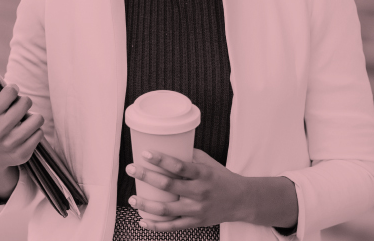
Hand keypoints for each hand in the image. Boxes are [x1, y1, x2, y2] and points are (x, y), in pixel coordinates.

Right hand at [0, 65, 43, 171]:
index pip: (11, 92)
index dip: (13, 90)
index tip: (10, 94)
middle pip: (26, 102)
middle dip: (23, 103)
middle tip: (16, 109)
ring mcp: (11, 145)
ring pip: (37, 118)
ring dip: (32, 118)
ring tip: (22, 121)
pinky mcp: (23, 154)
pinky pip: (40, 133)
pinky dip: (35, 132)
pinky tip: (25, 134)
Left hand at [125, 148, 247, 231]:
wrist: (241, 201)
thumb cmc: (221, 177)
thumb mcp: (209, 162)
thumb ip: (189, 155)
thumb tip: (166, 146)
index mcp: (203, 174)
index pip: (179, 166)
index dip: (161, 159)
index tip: (146, 153)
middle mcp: (200, 192)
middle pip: (169, 185)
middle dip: (147, 176)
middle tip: (131, 169)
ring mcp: (197, 210)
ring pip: (167, 209)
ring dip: (146, 204)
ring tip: (132, 198)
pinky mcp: (196, 223)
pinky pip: (173, 227)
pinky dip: (156, 226)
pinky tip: (143, 221)